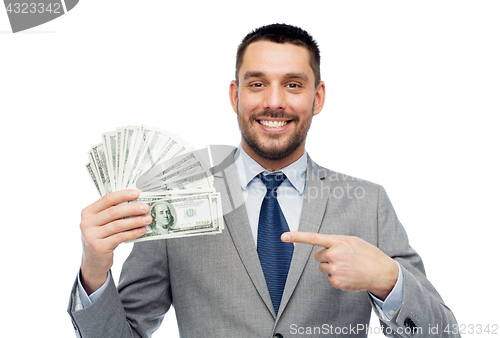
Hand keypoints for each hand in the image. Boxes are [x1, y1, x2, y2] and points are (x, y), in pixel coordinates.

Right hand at [80, 189, 151, 293]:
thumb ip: (113, 213)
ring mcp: (91, 236)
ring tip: (148, 219)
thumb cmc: (102, 237)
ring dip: (135, 221)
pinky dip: (133, 233)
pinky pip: (120, 237)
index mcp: (87, 212)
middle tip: (146, 208)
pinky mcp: (99, 247)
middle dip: (132, 208)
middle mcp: (86, 223)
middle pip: (113, 212)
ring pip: (118, 225)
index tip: (137, 193)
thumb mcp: (102, 223)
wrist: (93, 261)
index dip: (122, 195)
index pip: (106, 199)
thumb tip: (136, 202)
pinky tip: (142, 230)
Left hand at [281, 232, 397, 299]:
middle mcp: (335, 254)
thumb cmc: (367, 254)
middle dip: (327, 256)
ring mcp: (335, 269)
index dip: (296, 237)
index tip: (283, 236)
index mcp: (338, 241)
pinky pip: (328, 278)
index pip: (313, 238)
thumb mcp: (353, 241)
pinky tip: (348, 275)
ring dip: (331, 267)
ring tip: (347, 267)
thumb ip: (336, 241)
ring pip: (322, 267)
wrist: (381, 272)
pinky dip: (336, 277)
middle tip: (342, 258)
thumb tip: (323, 247)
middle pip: (318, 255)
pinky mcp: (336, 281)